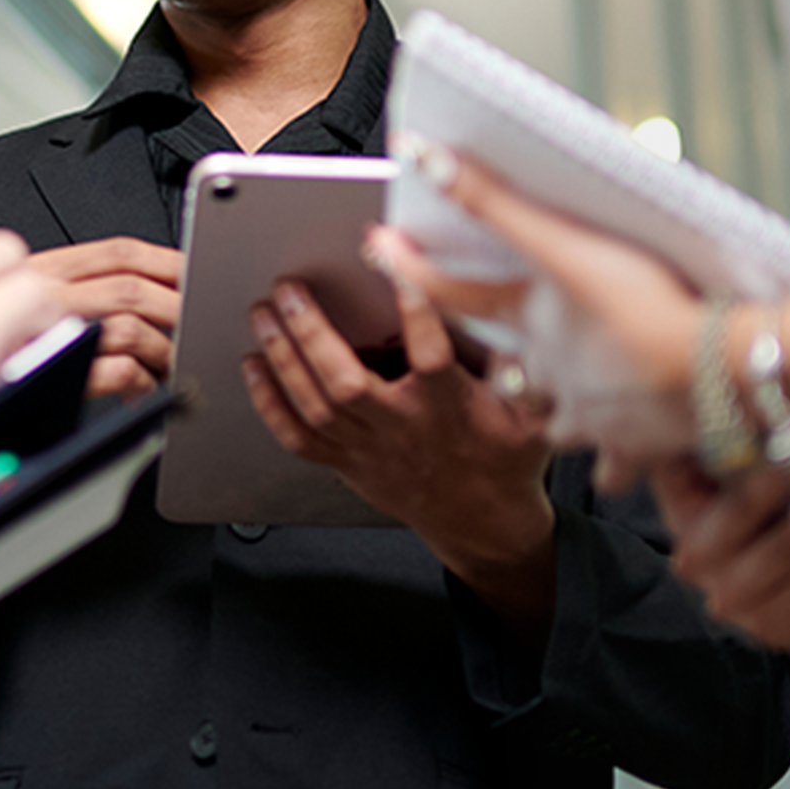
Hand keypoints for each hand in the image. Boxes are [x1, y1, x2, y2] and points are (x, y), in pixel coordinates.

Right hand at [23, 237, 182, 397]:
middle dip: (176, 310)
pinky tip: (139, 389)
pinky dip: (141, 381)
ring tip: (169, 363)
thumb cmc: (0, 347)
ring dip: (161, 349)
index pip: (120, 254)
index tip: (194, 278)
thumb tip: (148, 285)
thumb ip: (79, 285)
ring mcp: (47, 338)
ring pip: (127, 328)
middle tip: (197, 326)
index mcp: (45, 271)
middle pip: (131, 290)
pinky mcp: (54, 380)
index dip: (169, 264)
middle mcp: (43, 297)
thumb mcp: (27, 298)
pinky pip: (117, 372)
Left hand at [243, 260, 559, 620]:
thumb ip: (530, 368)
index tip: (396, 266)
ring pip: (313, 405)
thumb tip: (528, 317)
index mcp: (449, 409)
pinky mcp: (347, 462)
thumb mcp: (536, 414)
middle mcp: (402, 427)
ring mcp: (369, 448)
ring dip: (282, 357)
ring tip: (263, 314)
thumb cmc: (506, 461)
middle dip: (310, 334)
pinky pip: (298, 437)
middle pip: (345, 383)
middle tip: (289, 290)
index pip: (430, 355)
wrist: (483, 522)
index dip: (415, 309)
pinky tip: (253, 367)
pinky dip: (268, 403)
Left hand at [368, 143, 733, 456]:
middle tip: (511, 357)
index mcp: (533, 324)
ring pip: (557, 422)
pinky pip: (615, 465)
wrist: (715, 379)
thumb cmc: (647, 308)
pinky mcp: (631, 449)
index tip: (381, 251)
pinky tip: (620, 453)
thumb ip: (494, 202)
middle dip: (507, 367)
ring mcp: (589, 418)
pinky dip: (616, 459)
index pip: (452, 296)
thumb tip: (424, 160)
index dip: (411, 273)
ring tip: (566, 400)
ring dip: (556, 411)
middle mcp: (550, 376)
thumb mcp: (565, 244)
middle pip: (511, 374)